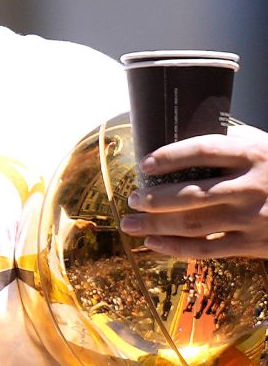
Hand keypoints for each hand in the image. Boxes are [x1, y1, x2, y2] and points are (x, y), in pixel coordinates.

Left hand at [119, 123, 267, 257]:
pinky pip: (208, 250)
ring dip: (156, 226)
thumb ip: (227, 141)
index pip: (204, 150)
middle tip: (131, 200)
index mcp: (253, 154)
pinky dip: (176, 248)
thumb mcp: (262, 145)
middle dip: (154, 199)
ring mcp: (254, 218)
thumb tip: (175, 133)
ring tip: (130, 223)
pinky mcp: (255, 244)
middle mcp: (252, 187)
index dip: (171, 156)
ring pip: (195, 225)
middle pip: (193, 194)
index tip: (145, 164)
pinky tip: (153, 243)